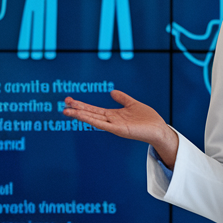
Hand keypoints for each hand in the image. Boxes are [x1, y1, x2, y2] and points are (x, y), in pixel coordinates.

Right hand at [62, 90, 178, 167]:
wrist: (159, 129)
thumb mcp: (133, 104)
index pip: (94, 110)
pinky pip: (103, 125)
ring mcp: (114, 126)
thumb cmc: (148, 119)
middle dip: (77, 109)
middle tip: (63, 104)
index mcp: (114, 115)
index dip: (82, 105)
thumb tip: (112, 92)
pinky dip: (92, 120)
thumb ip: (122, 99)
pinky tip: (83, 117)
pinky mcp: (119, 130)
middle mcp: (111, 121)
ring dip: (80, 115)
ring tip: (67, 111)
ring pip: (93, 119)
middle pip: (90, 114)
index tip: (70, 100)